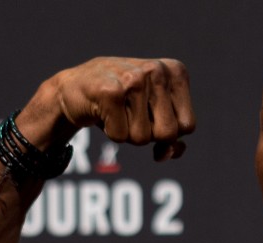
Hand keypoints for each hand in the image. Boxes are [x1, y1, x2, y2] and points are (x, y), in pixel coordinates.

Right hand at [26, 56, 195, 161]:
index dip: (168, 134)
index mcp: (175, 71)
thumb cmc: (121, 103)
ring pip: (142, 138)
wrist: (75, 89)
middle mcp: (157, 70)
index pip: (187, 126)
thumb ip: (172, 136)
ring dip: (126, 133)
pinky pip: (120, 137)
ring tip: (116, 111)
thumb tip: (171, 152)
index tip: (150, 119)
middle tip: (131, 115)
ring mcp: (133, 78)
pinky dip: (110, 133)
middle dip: (148, 135)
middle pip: (168, 134)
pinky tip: (102, 111)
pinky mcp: (109, 92)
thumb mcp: (154, 115)